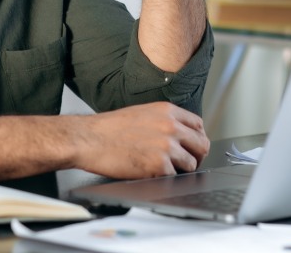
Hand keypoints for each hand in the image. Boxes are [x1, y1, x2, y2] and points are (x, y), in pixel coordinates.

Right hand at [73, 102, 209, 178]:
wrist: (89, 139)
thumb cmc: (108, 128)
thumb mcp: (142, 113)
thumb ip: (163, 121)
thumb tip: (178, 135)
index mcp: (166, 111)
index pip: (198, 125)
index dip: (197, 138)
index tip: (192, 146)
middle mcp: (170, 126)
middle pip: (202, 145)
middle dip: (196, 156)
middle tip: (187, 163)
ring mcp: (166, 146)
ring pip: (191, 163)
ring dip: (181, 169)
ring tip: (164, 169)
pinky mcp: (159, 165)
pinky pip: (174, 176)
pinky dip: (165, 178)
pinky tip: (151, 172)